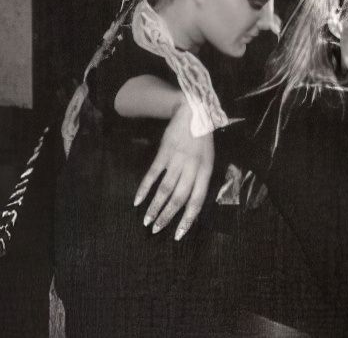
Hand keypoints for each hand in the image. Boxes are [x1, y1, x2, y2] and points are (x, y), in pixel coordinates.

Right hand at [134, 99, 214, 239]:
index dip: (187, 219)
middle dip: (167, 217)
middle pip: (179, 198)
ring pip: (165, 189)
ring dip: (155, 207)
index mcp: (206, 171)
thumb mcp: (208, 160)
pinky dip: (144, 188)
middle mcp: (192, 167)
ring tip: (147, 221)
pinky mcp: (164, 152)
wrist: (194, 113)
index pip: (197, 200)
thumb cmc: (202, 140)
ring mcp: (177, 160)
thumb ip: (200, 179)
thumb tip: (191, 203)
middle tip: (157, 231)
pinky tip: (137, 201)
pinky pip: (153, 174)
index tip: (177, 234)